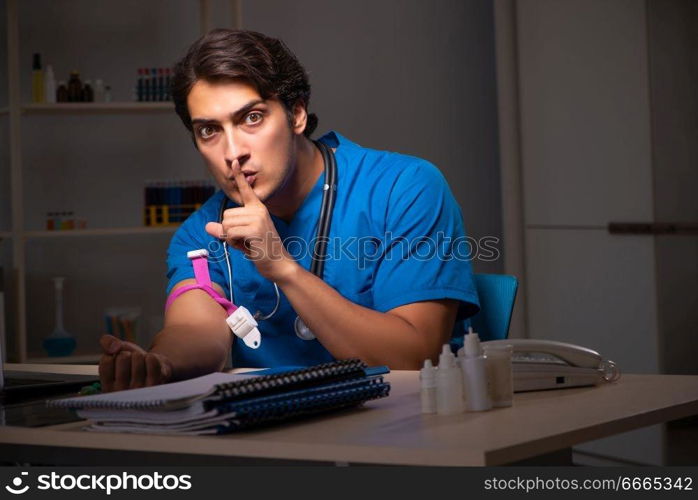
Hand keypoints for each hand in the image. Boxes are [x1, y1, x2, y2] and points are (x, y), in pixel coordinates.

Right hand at [98, 334, 172, 391]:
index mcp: (107, 388)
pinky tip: (150, 366)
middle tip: (131, 364)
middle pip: (123, 357)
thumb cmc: (132, 363)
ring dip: (140, 356)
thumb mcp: (116, 352)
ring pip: (138, 357)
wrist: (155, 370)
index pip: (106, 361)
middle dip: (128, 354)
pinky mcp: (155, 385)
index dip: (114, 355)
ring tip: (141, 365)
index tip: (118, 362)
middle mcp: (121, 393)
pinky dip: (152, 357)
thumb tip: (114, 347)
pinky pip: (152, 360)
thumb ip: (107, 343)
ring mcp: (138, 390)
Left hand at [205, 159, 297, 282]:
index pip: (245, 190)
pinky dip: (233, 243)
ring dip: (231, 238)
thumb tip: (207, 227)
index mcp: (257, 208)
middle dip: (229, 231)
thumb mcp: (239, 238)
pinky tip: (247, 247)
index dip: (239, 176)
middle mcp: (258, 210)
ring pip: (227, 225)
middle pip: (226, 215)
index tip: (233, 162)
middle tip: (245, 240)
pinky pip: (230, 233)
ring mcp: (257, 219)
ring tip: (247, 243)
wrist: (277, 263)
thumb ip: (224, 231)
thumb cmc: (260, 250)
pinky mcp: (255, 229)